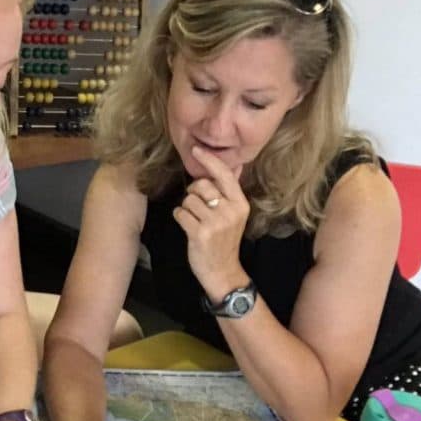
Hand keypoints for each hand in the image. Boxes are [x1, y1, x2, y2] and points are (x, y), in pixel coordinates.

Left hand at [172, 147, 249, 298]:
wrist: (223, 271)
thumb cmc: (224, 240)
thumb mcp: (234, 215)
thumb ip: (230, 191)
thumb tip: (232, 164)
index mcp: (240, 204)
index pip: (223, 174)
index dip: (209, 160)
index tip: (196, 150)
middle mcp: (230, 211)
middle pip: (201, 184)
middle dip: (193, 192)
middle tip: (197, 207)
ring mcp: (216, 223)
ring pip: (188, 199)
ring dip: (186, 208)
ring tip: (195, 220)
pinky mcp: (200, 233)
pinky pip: (180, 213)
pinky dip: (180, 218)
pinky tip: (188, 227)